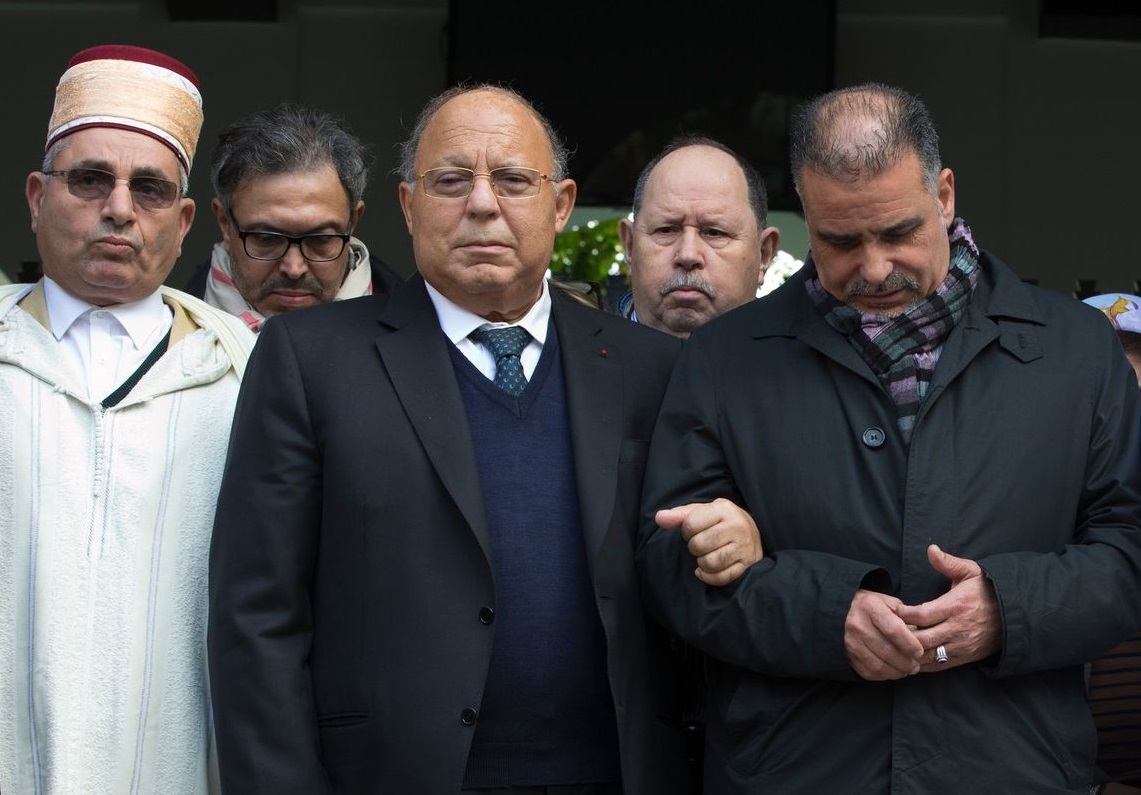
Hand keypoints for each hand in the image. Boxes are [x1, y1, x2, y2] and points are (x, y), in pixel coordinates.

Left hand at [654, 498, 763, 585]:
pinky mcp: (747, 566)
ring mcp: (744, 547)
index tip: (692, 532)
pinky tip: (708, 570)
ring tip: (706, 555)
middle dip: (694, 548)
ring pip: (710, 562)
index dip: (686, 531)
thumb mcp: (702, 512)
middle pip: (699, 544)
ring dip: (702, 563)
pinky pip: (721, 577)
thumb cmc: (720, 521)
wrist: (753, 531)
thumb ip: (679, 515)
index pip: (691, 524)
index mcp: (724, 510)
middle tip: (700, 545)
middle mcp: (737, 527)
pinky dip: (709, 577)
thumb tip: (659, 518)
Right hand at [844, 589, 924, 679]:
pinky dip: (884, 675)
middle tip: (916, 665)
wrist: (844, 611)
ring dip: (897, 672)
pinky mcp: (848, 655)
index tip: (919, 652)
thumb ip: (907, 615)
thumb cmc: (874, 607)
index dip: (910, 645)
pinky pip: (868, 672)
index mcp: (870, 608)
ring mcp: (850, 641)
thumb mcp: (890, 603)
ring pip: (878, 665)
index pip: (894, 630)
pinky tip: (892, 670)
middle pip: (887, 651)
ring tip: (906, 669)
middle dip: (906, 663)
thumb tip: (925, 633)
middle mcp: (857, 624)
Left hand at [896, 544, 1001, 670]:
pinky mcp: (965, 657)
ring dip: (910, 651)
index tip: (893, 610)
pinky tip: (910, 657)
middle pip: (921, 639)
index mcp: (955, 606)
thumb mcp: (970, 571)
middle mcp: (958, 628)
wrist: (1014, 614)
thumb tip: (931, 549)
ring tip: (897, 644)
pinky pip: (939, 665)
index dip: (903, 615)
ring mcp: (962, 645)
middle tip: (890, 630)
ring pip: (928, 655)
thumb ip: (948, 563)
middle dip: (902, 636)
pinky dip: (922, 663)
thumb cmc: (987, 590)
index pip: (921, 615)